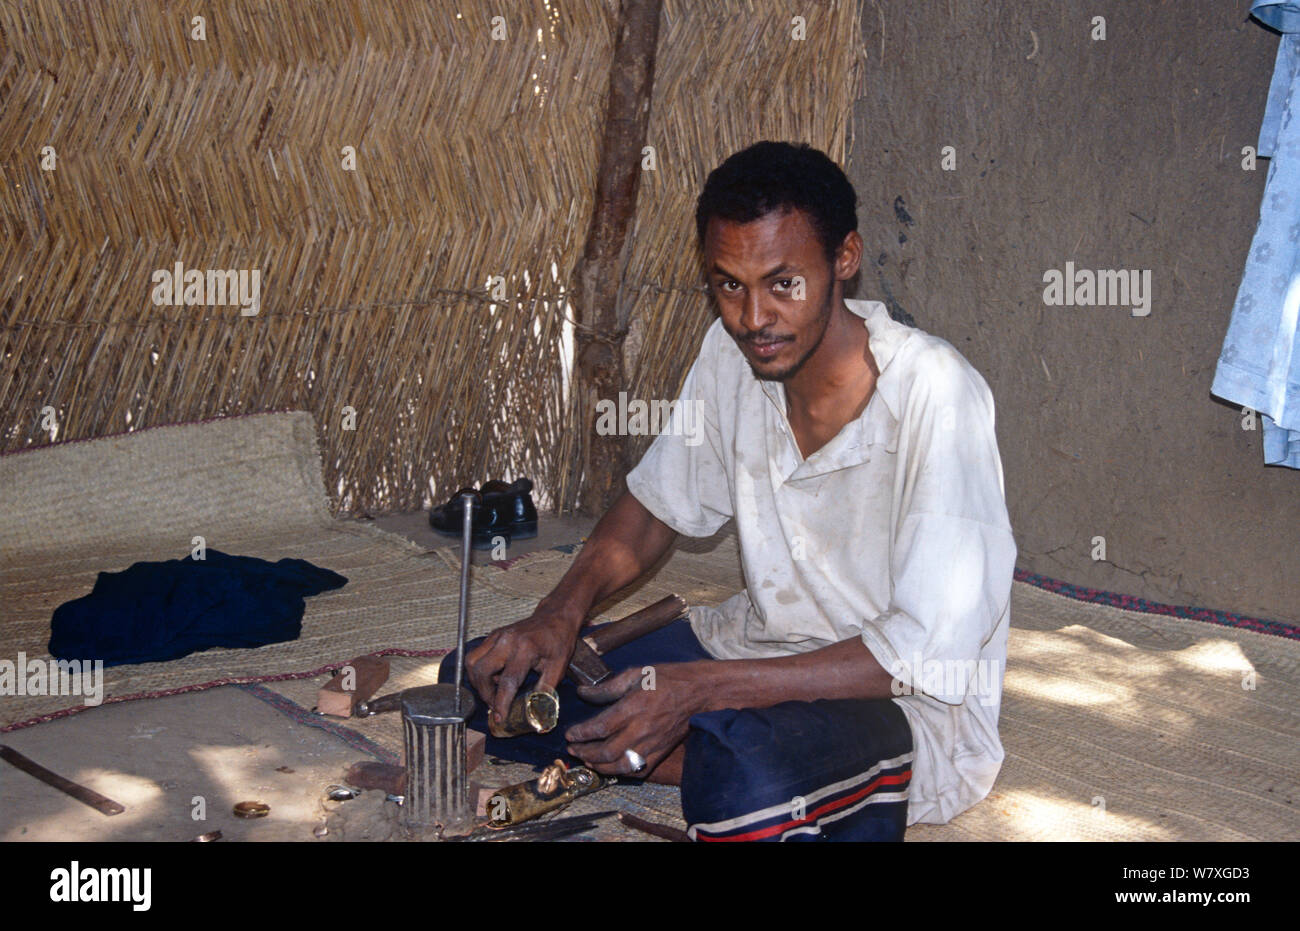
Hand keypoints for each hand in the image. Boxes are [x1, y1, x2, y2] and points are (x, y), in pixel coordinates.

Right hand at [465, 603, 581, 724]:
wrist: (555, 616)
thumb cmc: (559, 640)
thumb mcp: (559, 667)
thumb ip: (545, 689)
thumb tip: (536, 712)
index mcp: (526, 649)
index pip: (507, 681)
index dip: (501, 703)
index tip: (499, 718)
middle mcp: (506, 641)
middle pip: (481, 671)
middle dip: (484, 693)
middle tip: (495, 705)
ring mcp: (496, 636)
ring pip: (472, 662)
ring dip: (478, 681)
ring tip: (493, 691)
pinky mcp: (492, 636)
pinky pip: (476, 655)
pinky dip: (479, 670)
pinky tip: (494, 677)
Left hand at [563, 663, 702, 777]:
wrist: (700, 692)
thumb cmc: (668, 679)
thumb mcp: (636, 673)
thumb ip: (607, 687)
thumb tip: (583, 692)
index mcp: (634, 707)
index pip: (600, 727)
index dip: (581, 733)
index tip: (570, 734)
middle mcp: (642, 729)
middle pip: (607, 751)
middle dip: (585, 753)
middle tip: (573, 749)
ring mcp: (653, 744)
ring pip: (621, 766)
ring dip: (600, 767)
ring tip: (587, 761)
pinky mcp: (661, 752)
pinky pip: (638, 770)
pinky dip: (621, 773)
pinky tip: (611, 768)